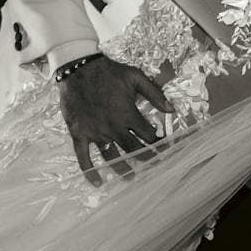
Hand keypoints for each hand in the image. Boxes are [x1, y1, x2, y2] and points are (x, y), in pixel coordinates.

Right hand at [59, 55, 174, 185]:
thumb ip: (155, 93)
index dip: (159, 143)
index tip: (164, 148)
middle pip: (133, 149)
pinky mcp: (79, 133)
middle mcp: (113, 127)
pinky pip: (83, 157)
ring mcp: (95, 132)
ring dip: (122, 169)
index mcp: (128, 114)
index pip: (149, 135)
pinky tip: (97, 183)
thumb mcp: (135, 77)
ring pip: (112, 156)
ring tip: (131, 178)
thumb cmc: (108, 71)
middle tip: (154, 166)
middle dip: (145, 158)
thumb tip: (172, 109)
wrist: (78, 67)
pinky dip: (90, 172)